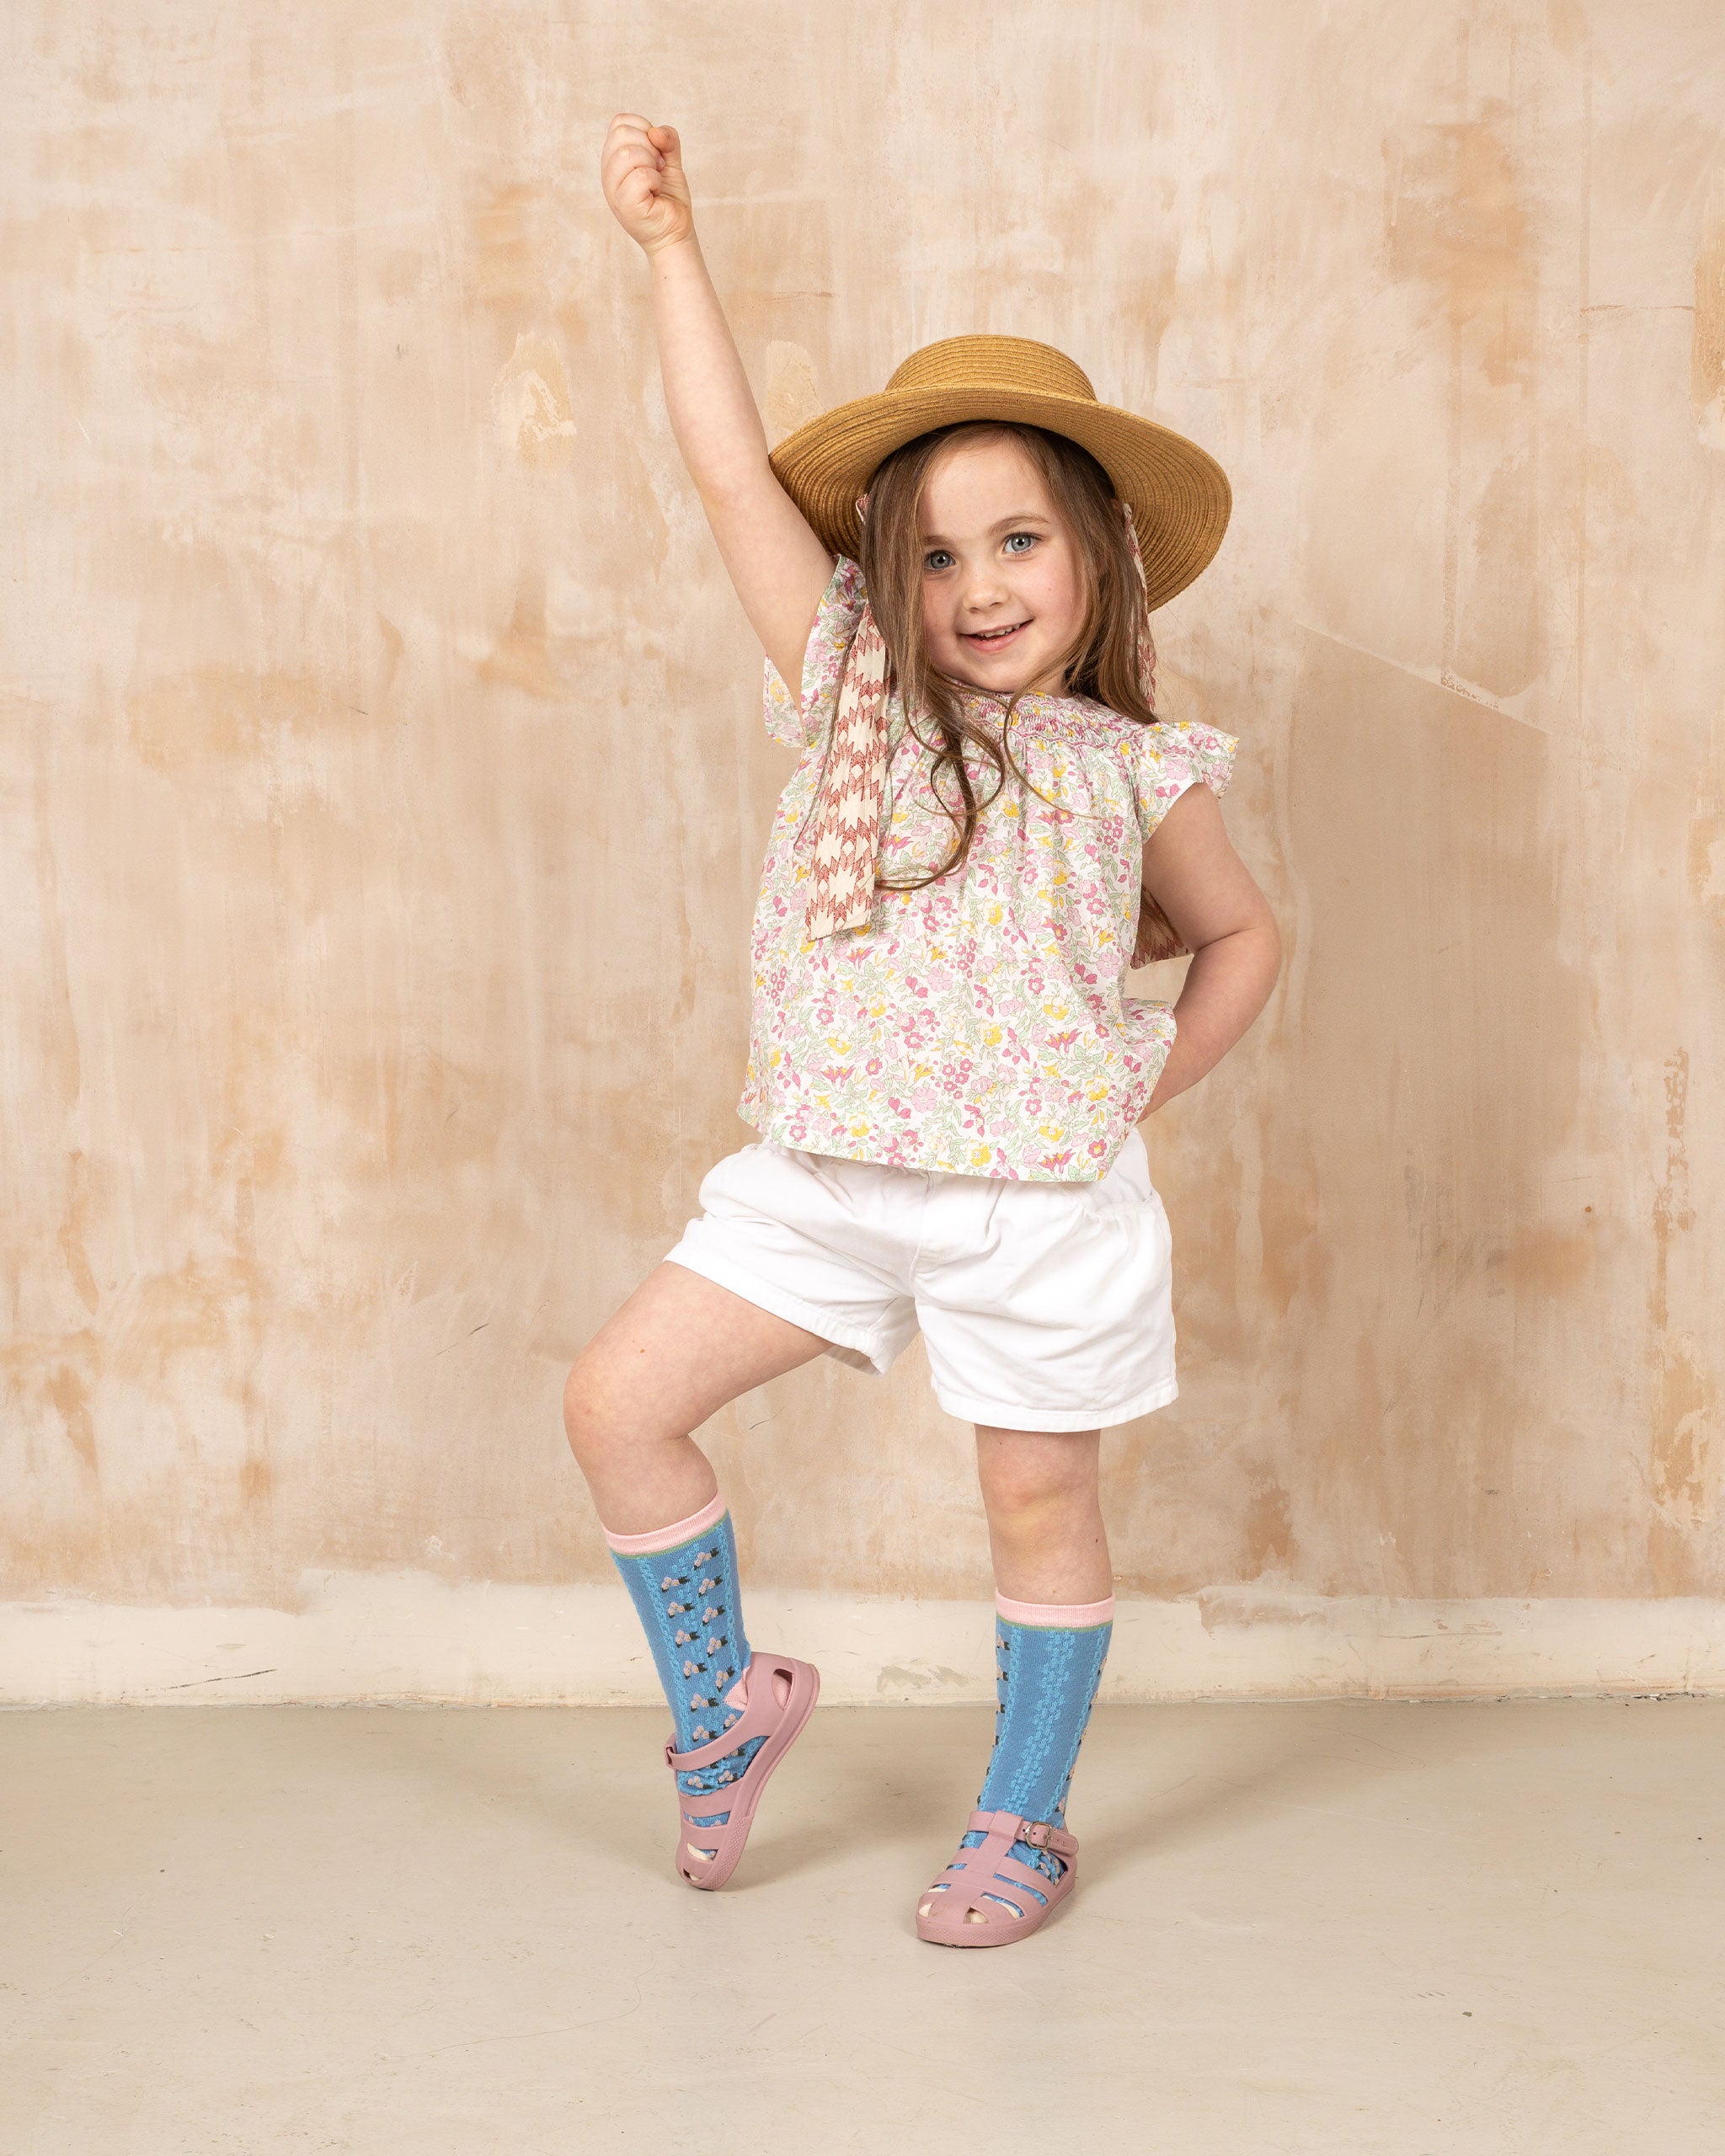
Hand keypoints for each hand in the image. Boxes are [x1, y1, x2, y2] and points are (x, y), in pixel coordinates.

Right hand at [600, 114, 693, 255]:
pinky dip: (655, 181)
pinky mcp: (623, 205)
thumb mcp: (671, 161)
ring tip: (656, 182)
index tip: (656, 151)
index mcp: (614, 158)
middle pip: (622, 134)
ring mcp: (613, 190)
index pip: (620, 122)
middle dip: (649, 146)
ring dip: (652, 165)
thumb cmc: (669, 197)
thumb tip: (656, 132)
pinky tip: (655, 194)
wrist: (675, 232)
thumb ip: (667, 140)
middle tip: (658, 167)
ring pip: (628, 154)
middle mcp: (608, 172)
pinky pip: (641, 175)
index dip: (644, 128)